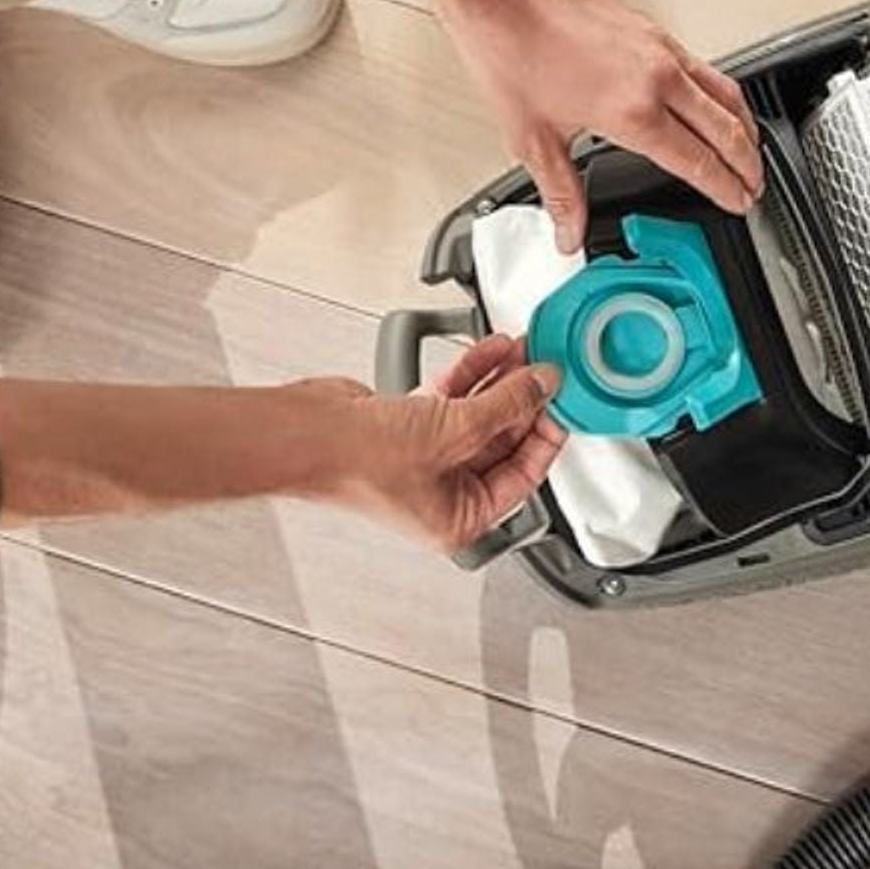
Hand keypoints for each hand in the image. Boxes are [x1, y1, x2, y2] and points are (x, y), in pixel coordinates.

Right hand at [300, 333, 566, 552]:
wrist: (306, 433)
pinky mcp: (407, 426)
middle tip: (546, 369)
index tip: (563, 403)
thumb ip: (507, 404)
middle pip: (503, 441)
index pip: (525, 476)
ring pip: (479, 414)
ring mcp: (425, 457)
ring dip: (501, 380)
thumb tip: (543, 385)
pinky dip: (471, 374)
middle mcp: (444, 492)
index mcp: (461, 518)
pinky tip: (490, 350)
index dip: (548, 436)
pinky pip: (452, 398)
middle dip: (524, 400)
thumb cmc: (359, 461)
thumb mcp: (455, 430)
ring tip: (522, 349)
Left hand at [437, 0, 763, 250]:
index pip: (699, 161)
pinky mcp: (652, 27)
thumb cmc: (508, 45)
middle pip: (727, 128)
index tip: (739, 203)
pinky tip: (710, 103)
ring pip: (725, 93)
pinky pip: (705, 68)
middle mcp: (657, 76)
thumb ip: (561, 193)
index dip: (725, 188)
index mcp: (632, 111)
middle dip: (749, 164)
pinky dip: (722, 94)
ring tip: (749, 150)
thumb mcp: (531, 137)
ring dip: (744, 127)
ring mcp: (659, 47)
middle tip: (755, 186)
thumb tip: (569, 232)